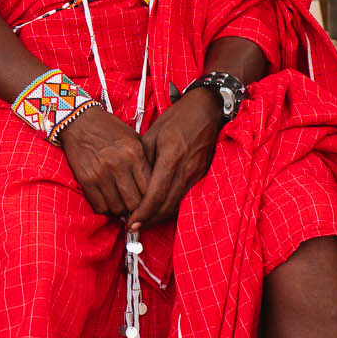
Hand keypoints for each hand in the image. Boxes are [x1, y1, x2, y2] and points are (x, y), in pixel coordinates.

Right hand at [57, 105, 150, 218]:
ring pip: (117, 208)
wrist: (80, 121)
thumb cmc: (110, 130)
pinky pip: (100, 206)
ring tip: (122, 205)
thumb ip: (145, 162)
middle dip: (137, 209)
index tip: (150, 203)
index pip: (150, 188)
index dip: (151, 200)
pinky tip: (109, 202)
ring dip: (121, 211)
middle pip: (134, 203)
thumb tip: (154, 188)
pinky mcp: (86, 179)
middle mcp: (119, 165)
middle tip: (136, 209)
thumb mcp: (134, 139)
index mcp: (135, 153)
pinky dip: (106, 209)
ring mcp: (101, 173)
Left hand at [126, 90, 225, 230]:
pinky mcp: (201, 176)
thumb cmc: (176, 119)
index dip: (143, 213)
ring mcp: (197, 174)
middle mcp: (186, 169)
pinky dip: (170, 208)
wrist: (206, 110)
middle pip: (167, 206)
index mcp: (172, 157)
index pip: (156, 194)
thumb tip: (130, 184)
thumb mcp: (152, 134)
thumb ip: (142, 160)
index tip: (130, 223)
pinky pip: (184, 198)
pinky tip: (158, 209)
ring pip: (177, 206)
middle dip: (149, 220)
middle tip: (133, 226)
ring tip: (143, 220)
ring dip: (160, 217)